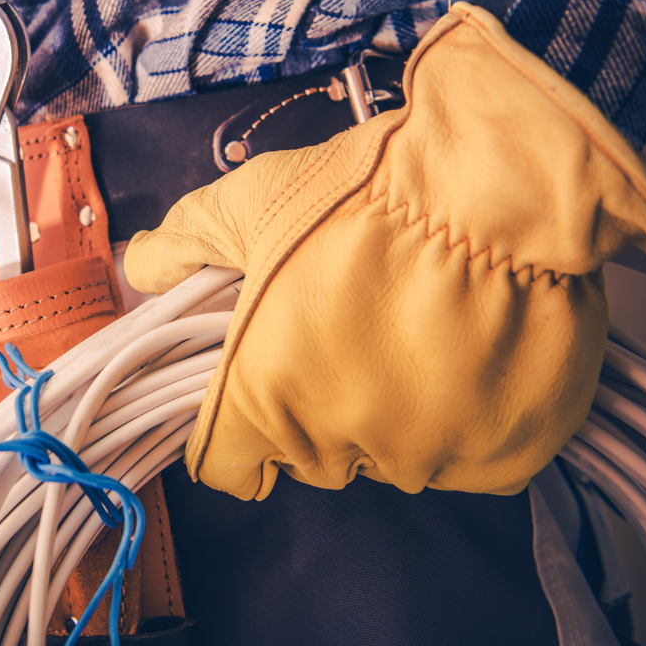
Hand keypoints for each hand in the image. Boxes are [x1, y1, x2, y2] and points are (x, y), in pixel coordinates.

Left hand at [125, 4, 645, 498]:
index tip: (261, 387)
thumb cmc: (364, 192)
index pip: (227, 462)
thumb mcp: (252, 201)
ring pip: (396, 458)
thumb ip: (186, 241)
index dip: (237, 424)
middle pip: (314, 456)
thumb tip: (142, 265)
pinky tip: (471, 358)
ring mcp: (428, 457)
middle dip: (320, 405)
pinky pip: (471, 460)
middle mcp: (342, 444)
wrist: (497, 183)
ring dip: (399, 414)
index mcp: (264, 398)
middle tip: (350, 331)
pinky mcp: (504, 455)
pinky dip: (470, 424)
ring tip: (420, 333)